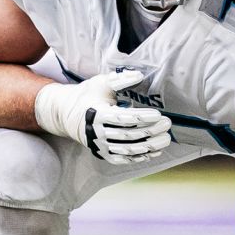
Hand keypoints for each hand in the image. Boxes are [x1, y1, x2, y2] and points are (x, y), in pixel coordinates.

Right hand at [33, 69, 170, 164]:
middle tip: (167, 124)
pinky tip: (155, 151)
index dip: (141, 117)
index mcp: (97, 114)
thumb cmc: (88, 95)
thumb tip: (139, 75)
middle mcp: (97, 133)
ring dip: (149, 146)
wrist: (67, 114)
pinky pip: (124, 159)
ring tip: (166, 139)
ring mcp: (100, 146)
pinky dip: (140, 157)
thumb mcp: (101, 83)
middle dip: (150, 131)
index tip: (158, 114)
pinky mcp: (104, 154)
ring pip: (128, 150)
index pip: (123, 119)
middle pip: (128, 136)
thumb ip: (120, 79)